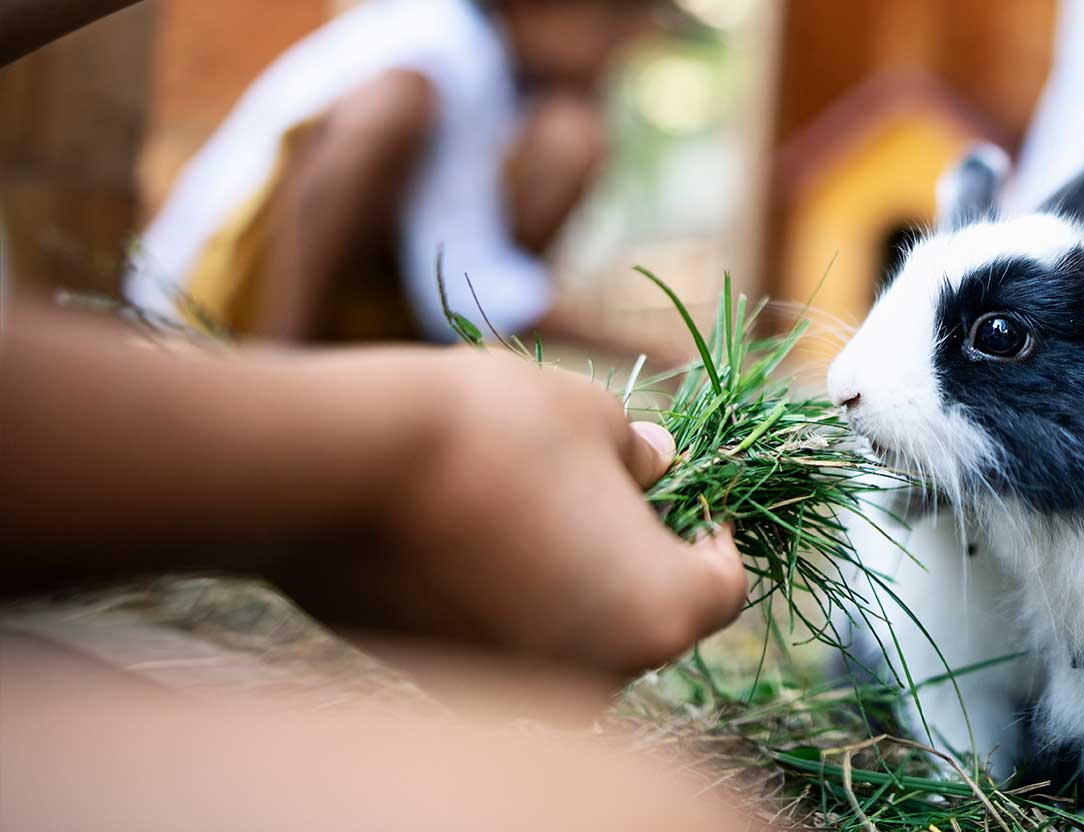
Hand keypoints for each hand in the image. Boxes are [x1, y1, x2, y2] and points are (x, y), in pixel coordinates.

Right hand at [272, 353, 747, 676]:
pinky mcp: (446, 683)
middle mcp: (600, 675)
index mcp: (659, 613)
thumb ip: (640, 457)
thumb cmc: (491, 433)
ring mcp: (520, 690)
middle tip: (612, 486)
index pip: (724, 586)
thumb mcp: (595, 418)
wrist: (335, 472)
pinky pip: (507, 640)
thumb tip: (657, 465)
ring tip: (534, 500)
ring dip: (572, 576)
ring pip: (575, 633)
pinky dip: (508, 597)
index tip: (694, 491)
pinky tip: (474, 533)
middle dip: (639, 552)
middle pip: (649, 616)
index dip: (716, 529)